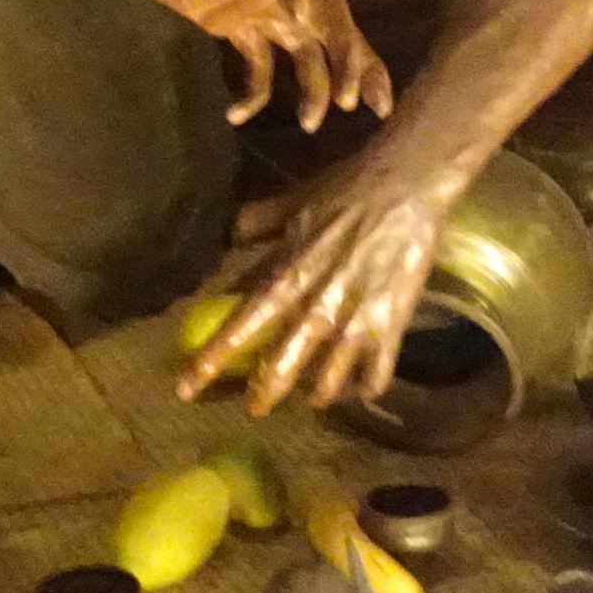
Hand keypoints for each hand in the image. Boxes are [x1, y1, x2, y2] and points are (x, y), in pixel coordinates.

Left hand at [113, 0, 390, 127]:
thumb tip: (300, 3)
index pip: (330, 12)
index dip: (344, 48)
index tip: (347, 87)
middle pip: (331, 34)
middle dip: (354, 69)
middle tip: (370, 107)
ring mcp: (261, 12)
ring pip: (302, 55)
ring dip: (312, 89)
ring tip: (310, 125)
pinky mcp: (236, 28)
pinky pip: (257, 66)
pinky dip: (254, 93)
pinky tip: (236, 116)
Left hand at [175, 147, 458, 414]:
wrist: (407, 185)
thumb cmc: (346, 189)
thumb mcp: (293, 203)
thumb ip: (258, 224)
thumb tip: (229, 237)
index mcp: (286, 279)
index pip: (239, 329)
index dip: (210, 362)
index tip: (185, 389)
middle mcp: (316, 311)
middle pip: (280, 369)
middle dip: (263, 395)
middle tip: (254, 407)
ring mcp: (354, 324)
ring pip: (327, 383)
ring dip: (315, 394)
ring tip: (312, 396)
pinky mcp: (391, 328)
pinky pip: (375, 377)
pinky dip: (364, 388)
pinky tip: (358, 386)